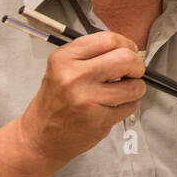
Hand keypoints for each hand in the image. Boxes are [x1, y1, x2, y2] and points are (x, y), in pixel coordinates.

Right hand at [17, 31, 145, 168]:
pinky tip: (113, 105)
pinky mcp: (99, 119)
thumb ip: (92, 53)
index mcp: (64, 58)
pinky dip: (128, 104)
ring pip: (135, 85)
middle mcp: (74, 77)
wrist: (40, 136)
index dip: (125, 44)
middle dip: (136, 65)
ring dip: (135, 88)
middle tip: (132, 71)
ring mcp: (87, 99)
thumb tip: (129, 48)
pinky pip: (131, 105)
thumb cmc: (56, 100)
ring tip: (121, 91)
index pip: (108, 39)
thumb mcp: (63, 67)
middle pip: (126, 58)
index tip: (128, 50)